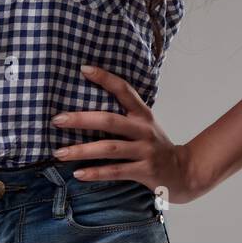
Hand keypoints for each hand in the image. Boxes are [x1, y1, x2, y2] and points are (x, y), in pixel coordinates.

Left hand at [50, 64, 205, 203]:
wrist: (184, 172)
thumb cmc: (155, 146)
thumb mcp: (144, 125)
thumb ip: (122, 115)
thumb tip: (85, 105)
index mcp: (142, 114)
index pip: (124, 90)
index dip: (105, 78)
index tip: (83, 69)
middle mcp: (143, 129)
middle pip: (109, 120)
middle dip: (81, 119)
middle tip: (57, 119)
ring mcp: (145, 151)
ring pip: (109, 148)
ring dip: (82, 150)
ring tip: (59, 152)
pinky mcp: (144, 171)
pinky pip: (116, 171)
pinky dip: (95, 172)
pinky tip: (78, 173)